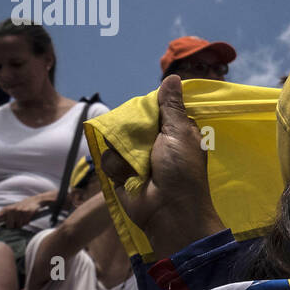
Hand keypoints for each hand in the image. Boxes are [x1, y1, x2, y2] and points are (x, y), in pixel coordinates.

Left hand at [0, 192, 51, 229]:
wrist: (34, 200)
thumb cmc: (20, 208)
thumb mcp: (10, 210)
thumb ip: (4, 217)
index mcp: (5, 210)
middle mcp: (10, 210)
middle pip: (9, 226)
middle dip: (13, 228)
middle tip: (16, 225)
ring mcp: (19, 211)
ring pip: (18, 225)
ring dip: (21, 225)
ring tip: (22, 220)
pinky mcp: (27, 212)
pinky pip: (25, 223)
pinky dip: (26, 222)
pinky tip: (27, 218)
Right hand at [100, 76, 222, 255]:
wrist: (169, 211)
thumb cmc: (181, 170)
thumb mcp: (179, 132)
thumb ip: (171, 106)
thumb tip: (173, 77)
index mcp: (173, 131)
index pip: (153, 109)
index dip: (148, 110)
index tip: (148, 115)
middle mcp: (154, 143)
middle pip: (130, 123)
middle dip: (130, 130)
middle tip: (141, 141)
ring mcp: (135, 159)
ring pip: (115, 140)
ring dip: (123, 152)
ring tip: (138, 165)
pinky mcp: (120, 174)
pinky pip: (107, 160)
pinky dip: (116, 168)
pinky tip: (129, 178)